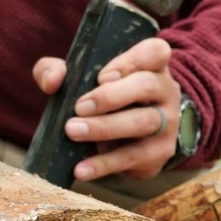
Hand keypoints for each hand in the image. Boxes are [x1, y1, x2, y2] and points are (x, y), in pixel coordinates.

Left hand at [32, 37, 180, 181]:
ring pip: (144, 122)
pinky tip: (81, 169)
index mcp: (151, 65)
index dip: (130, 61)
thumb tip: (52, 81)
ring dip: (105, 128)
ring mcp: (167, 124)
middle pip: (147, 86)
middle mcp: (165, 91)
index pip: (155, 52)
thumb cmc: (102, 98)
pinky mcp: (159, 153)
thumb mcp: (79, 79)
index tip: (102, 76)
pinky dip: (104, 164)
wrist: (131, 138)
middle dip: (110, 97)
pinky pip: (133, 158)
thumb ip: (56, 70)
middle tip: (79, 107)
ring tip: (73, 132)